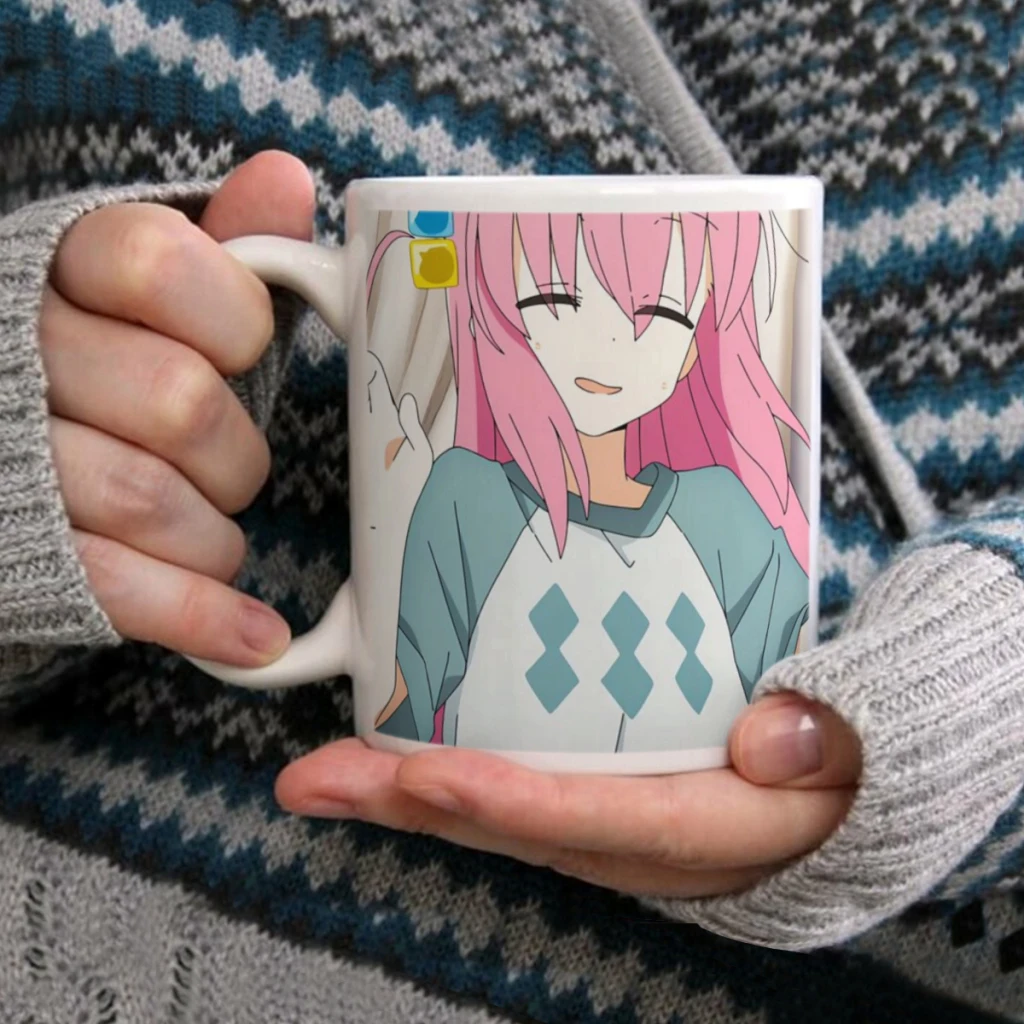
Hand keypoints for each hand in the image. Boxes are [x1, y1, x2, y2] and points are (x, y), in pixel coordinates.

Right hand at [44, 151, 314, 665]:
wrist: (9, 451)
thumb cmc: (111, 367)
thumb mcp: (157, 299)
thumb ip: (220, 244)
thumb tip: (284, 178)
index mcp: (54, 270)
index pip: (154, 260)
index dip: (230, 319)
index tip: (240, 351)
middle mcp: (16, 356)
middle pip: (175, 399)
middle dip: (234, 452)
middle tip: (228, 465)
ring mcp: (11, 460)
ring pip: (147, 500)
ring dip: (213, 534)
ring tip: (214, 535)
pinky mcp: (20, 551)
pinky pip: (114, 587)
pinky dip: (198, 617)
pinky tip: (255, 637)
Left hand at [276, 694, 860, 898]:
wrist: (838, 803)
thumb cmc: (841, 766)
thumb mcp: (855, 748)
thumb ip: (823, 739)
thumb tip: (771, 742)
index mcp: (700, 826)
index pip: (590, 817)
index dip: (504, 800)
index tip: (425, 777)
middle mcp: (635, 841)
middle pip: (508, 826)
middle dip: (407, 805)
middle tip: (314, 781)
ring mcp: (606, 830)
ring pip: (493, 818)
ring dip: (403, 797)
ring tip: (323, 775)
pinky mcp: (594, 809)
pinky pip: (509, 802)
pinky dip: (444, 787)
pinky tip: (392, 765)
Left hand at [367, 350, 432, 509]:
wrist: (394, 510)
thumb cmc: (412, 482)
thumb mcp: (419, 451)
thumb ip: (411, 424)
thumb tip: (407, 400)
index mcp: (389, 426)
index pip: (380, 394)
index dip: (375, 375)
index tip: (371, 359)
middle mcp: (376, 432)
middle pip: (371, 401)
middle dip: (370, 384)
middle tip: (368, 365)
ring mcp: (370, 443)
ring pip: (368, 414)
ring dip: (369, 398)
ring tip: (370, 383)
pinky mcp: (369, 455)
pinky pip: (369, 429)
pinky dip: (371, 416)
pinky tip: (374, 414)